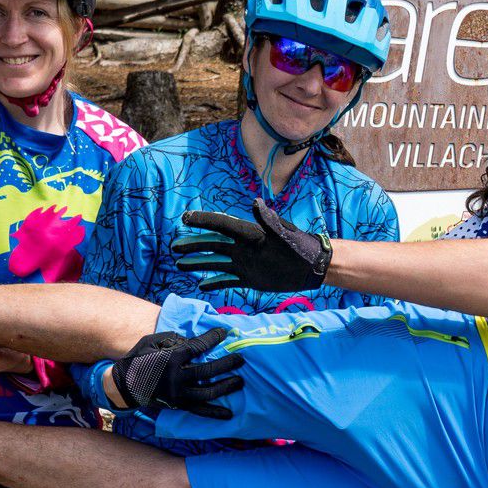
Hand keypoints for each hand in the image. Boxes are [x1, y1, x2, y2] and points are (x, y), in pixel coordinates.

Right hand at [108, 327, 244, 417]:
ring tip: (240, 381)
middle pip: (209, 370)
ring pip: (208, 391)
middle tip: (241, 359)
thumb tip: (192, 340)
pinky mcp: (178, 405)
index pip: (198, 346)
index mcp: (171, 358)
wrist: (123, 385)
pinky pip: (200, 410)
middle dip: (228, 363)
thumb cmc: (138, 359)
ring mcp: (178, 394)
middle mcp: (176, 377)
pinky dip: (215, 413)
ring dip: (227, 386)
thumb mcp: (151, 342)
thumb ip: (172, 339)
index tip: (225, 333)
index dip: (213, 338)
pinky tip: (229, 413)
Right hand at [174, 199, 332, 291]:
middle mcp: (242, 247)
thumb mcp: (283, 234)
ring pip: (216, 263)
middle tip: (174, 246)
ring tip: (180, 264)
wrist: (312, 266)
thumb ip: (268, 220)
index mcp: (248, 234)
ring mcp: (244, 263)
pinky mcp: (250, 278)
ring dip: (199, 263)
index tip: (185, 219)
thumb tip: (255, 202)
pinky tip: (201, 285)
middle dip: (194, 245)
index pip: (221, 225)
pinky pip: (227, 280)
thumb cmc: (300, 246)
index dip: (203, 221)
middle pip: (212, 245)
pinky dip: (214, 282)